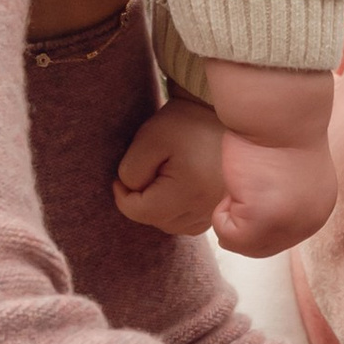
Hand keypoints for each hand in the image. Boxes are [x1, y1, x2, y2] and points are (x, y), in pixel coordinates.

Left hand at [113, 91, 227, 237]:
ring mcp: (214, 211)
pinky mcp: (218, 210)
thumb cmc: (185, 123)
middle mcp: (206, 208)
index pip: (140, 212)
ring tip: (159, 180)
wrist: (223, 117)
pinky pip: (188, 224)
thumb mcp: (150, 138)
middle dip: (141, 202)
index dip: (122, 196)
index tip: (120, 178)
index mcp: (188, 191)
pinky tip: (174, 192)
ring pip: (171, 225)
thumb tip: (129, 190)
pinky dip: (175, 213)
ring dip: (158, 209)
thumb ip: (132, 169)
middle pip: (156, 221)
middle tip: (144, 173)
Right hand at [208, 125, 337, 257]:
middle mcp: (310, 223)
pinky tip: (236, 183)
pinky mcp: (263, 222)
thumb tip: (255, 220)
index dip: (254, 210)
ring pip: (241, 244)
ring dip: (230, 213)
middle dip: (242, 217)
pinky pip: (227, 235)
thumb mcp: (290, 170)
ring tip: (242, 181)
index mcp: (318, 209)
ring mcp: (289, 226)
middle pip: (261, 247)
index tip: (256, 178)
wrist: (277, 110)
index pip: (278, 236)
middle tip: (245, 180)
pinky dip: (221, 211)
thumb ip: (282, 199)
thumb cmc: (276, 127)